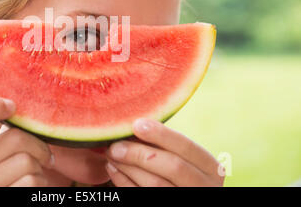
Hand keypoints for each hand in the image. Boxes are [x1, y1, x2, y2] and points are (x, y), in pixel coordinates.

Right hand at [0, 96, 53, 186]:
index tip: (12, 106)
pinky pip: (32, 183)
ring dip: (39, 166)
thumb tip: (22, 93)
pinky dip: (40, 182)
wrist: (5, 191)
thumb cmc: (8, 161)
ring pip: (27, 163)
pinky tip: (29, 184)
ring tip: (31, 171)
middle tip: (40, 151)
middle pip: (16, 139)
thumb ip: (5, 120)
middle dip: (38, 144)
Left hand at [105, 118, 223, 186]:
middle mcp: (206, 187)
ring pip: (155, 184)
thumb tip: (132, 123)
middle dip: (140, 153)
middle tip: (115, 145)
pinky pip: (141, 195)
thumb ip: (164, 144)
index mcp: (212, 168)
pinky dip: (124, 181)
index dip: (162, 135)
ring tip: (111, 153)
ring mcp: (186, 200)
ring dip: (128, 167)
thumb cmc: (177, 172)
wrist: (178, 190)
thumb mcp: (182, 158)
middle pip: (173, 166)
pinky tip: (113, 169)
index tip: (136, 124)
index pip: (187, 147)